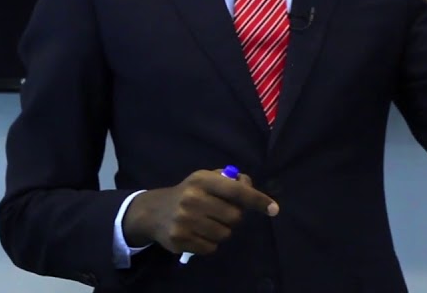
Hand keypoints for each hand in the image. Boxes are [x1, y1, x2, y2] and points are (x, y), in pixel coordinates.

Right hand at [122, 169, 278, 256]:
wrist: (153, 212)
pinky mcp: (179, 239)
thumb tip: (250, 187)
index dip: (257, 200)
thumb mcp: (205, 179)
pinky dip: (210, 243)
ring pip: (224, 234)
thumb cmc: (189, 193)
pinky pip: (211, 247)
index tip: (273, 209)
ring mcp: (184, 221)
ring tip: (208, 224)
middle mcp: (192, 199)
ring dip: (222, 231)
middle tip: (222, 214)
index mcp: (202, 180)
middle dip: (234, 217)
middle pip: (234, 216)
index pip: (236, 191)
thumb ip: (229, 180)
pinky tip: (198, 234)